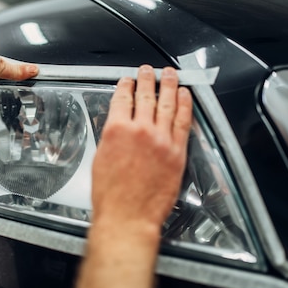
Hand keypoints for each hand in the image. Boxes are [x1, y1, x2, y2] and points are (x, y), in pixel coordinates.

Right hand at [91, 65, 191, 234]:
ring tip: (170, 74)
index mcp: (117, 130)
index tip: (128, 79)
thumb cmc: (111, 196)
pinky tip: (186, 95)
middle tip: (148, 70)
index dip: (126, 85)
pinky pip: (183, 121)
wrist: (128, 217)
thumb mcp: (101, 159)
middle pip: (146, 95)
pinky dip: (185, 105)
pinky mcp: (177, 151)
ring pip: (167, 103)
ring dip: (169, 84)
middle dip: (147, 78)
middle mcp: (140, 130)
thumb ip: (112, 138)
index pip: (123, 98)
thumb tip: (119, 126)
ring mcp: (161, 140)